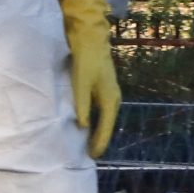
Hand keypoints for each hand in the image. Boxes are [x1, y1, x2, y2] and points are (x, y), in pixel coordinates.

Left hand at [57, 0, 120, 158]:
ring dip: (96, 131)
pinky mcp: (101, 87)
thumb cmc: (85, 58)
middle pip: (106, 125)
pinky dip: (94, 120)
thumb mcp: (81, 82)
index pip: (105, 127)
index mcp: (110, 98)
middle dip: (98, 140)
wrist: (89, 36)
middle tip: (88, 155)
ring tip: (86, 144)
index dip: (99, 143)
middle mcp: (112, 97)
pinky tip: (85, 124)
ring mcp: (107, 92)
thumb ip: (81, 105)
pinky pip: (99, 110)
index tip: (92, 156)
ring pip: (103, 118)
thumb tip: (82, 126)